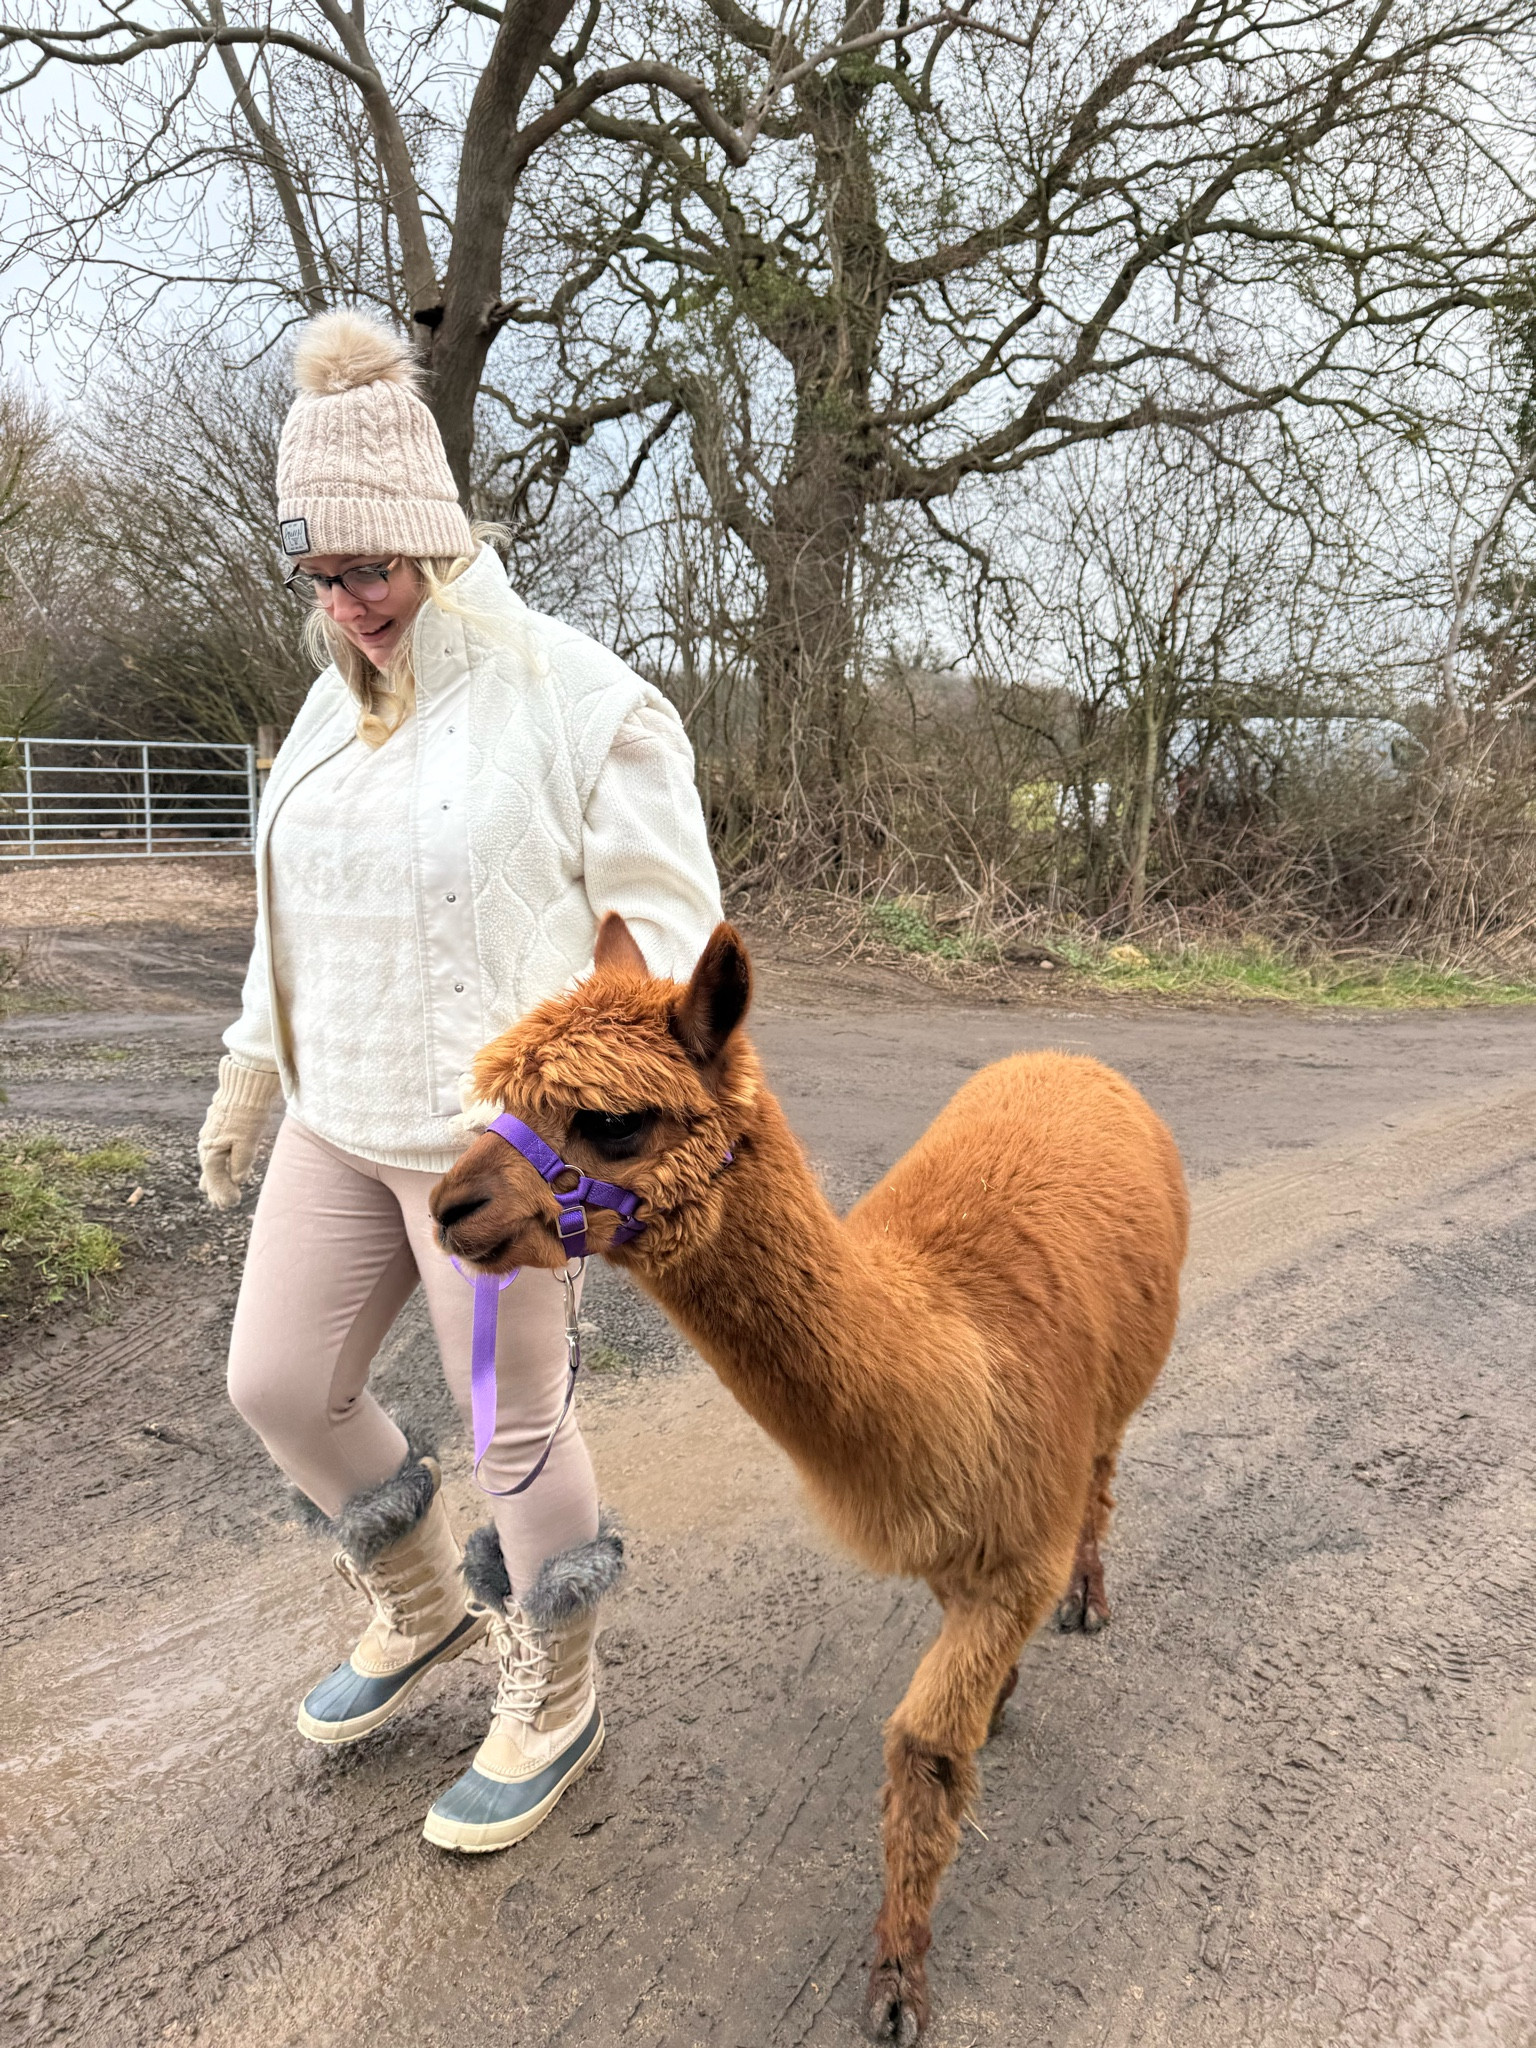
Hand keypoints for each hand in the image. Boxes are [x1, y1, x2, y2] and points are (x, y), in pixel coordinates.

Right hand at [197, 1057, 282, 1208]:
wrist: (244, 1085)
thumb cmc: (247, 1114)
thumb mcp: (247, 1142)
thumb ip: (241, 1163)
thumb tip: (237, 1179)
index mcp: (212, 1152)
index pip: (215, 1180)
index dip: (224, 1194)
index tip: (232, 1204)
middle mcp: (207, 1145)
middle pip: (210, 1174)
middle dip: (216, 1190)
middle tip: (224, 1204)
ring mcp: (210, 1136)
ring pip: (210, 1162)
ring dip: (215, 1178)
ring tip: (216, 1191)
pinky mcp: (217, 1127)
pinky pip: (215, 1151)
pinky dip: (218, 1163)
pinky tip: (221, 1166)